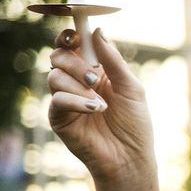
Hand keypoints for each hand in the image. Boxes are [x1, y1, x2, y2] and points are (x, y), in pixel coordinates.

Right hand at [48, 28, 156, 184]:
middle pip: (59, 56)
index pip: (74, 45)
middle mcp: (77, 82)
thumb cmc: (135, 125)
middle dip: (76, 63)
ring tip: (101, 104)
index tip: (76, 35)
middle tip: (95, 78)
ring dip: (79, 86)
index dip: (70, 36)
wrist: (131, 158)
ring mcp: (66, 99)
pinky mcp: (59, 117)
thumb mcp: (132, 88)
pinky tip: (95, 110)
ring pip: (55, 75)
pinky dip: (76, 102)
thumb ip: (114, 61)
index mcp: (95, 71)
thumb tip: (97, 31)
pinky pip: (58, 99)